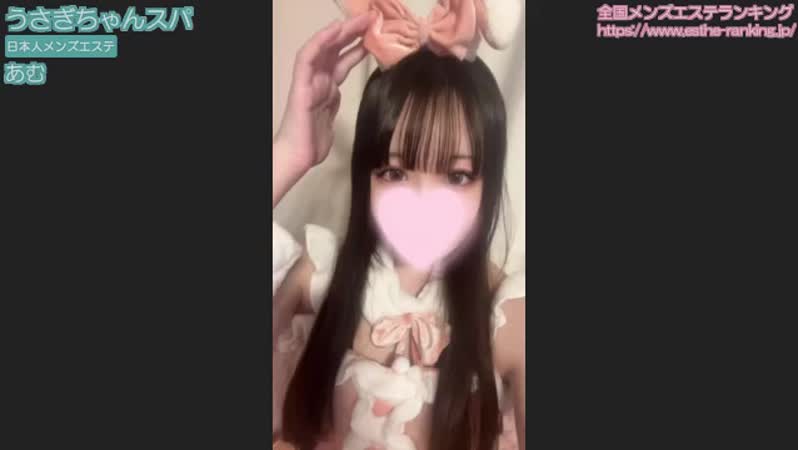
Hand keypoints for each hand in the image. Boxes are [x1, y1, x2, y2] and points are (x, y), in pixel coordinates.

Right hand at [274, 13, 373, 171]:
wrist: (299, 156)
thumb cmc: (313, 141)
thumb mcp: (334, 117)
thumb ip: (337, 102)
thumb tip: (346, 94)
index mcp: (327, 87)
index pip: (343, 60)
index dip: (358, 46)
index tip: (376, 35)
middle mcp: (318, 79)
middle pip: (335, 50)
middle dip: (353, 33)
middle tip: (372, 18)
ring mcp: (308, 80)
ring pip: (323, 48)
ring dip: (341, 32)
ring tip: (359, 21)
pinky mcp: (301, 84)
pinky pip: (307, 57)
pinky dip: (320, 42)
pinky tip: (334, 31)